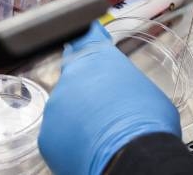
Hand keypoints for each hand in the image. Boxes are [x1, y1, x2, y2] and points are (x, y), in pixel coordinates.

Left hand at [38, 22, 181, 174]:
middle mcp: (72, 77)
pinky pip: (58, 132)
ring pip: (65, 106)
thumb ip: (122, 81)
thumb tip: (120, 90)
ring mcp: (55, 106)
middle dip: (87, 89)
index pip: (84, 37)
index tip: (85, 37)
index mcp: (99, 58)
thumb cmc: (147, 121)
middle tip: (106, 105)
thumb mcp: (145, 88)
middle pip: (75, 78)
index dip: (86, 38)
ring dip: (78, 114)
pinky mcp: (46, 135)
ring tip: (100, 129)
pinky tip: (89, 144)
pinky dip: (70, 138)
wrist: (131, 155)